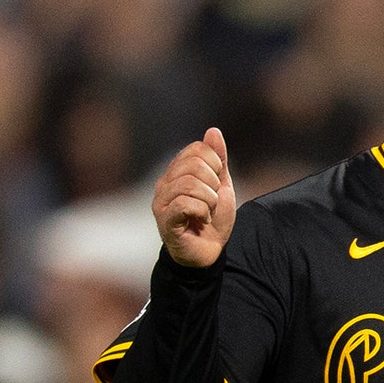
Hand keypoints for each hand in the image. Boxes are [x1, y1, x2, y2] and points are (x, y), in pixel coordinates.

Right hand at [152, 127, 235, 266]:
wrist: (210, 251)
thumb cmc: (213, 219)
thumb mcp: (221, 185)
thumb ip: (218, 160)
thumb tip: (213, 131)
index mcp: (177, 172)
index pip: (197, 149)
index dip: (215, 164)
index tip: (216, 184)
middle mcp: (164, 184)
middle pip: (194, 165)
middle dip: (213, 184)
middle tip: (212, 201)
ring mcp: (161, 202)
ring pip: (190, 184)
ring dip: (209, 200)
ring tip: (208, 212)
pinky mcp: (164, 221)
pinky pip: (184, 204)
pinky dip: (202, 211)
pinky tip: (201, 220)